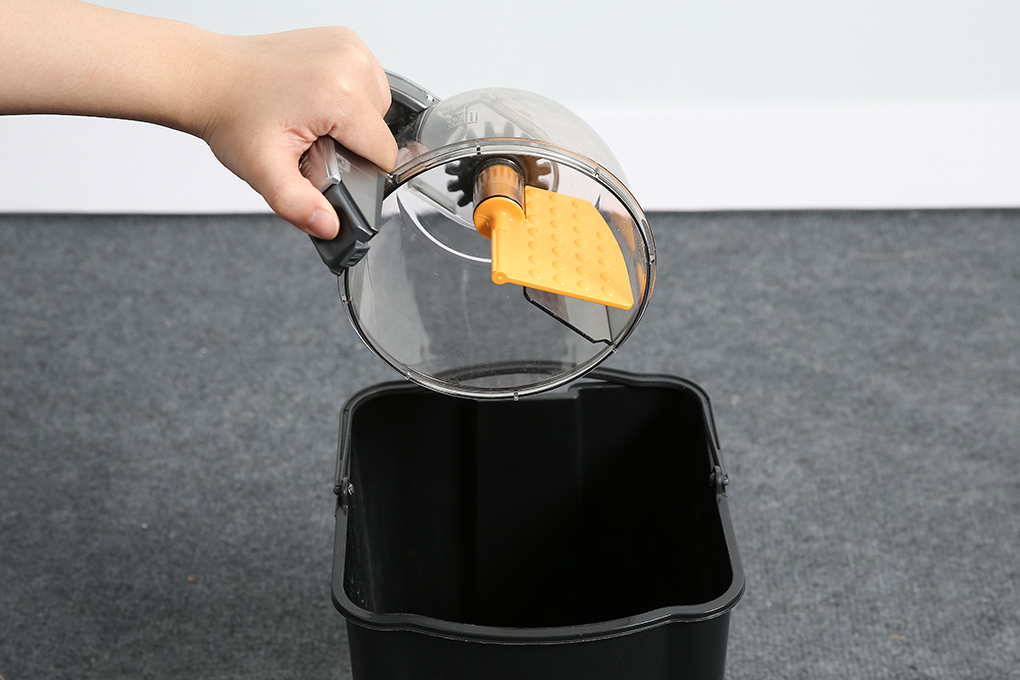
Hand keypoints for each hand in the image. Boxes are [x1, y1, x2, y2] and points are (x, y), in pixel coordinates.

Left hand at [197, 28, 397, 238]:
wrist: (209, 77)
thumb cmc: (232, 115)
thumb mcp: (264, 172)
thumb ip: (299, 206)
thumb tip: (330, 228)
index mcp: (339, 94)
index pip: (383, 152)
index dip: (358, 169)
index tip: (323, 161)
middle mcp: (349, 62)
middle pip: (382, 128)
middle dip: (352, 144)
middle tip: (311, 140)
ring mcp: (348, 46)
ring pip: (379, 104)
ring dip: (353, 121)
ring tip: (313, 120)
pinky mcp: (344, 39)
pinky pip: (367, 80)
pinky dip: (349, 95)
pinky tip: (317, 100)